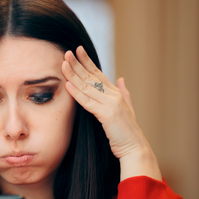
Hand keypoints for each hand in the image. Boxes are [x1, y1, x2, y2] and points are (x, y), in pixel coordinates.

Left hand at [61, 46, 160, 180]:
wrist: (135, 148)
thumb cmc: (127, 132)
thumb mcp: (127, 108)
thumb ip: (124, 93)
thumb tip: (121, 78)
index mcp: (116, 93)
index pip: (98, 73)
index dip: (87, 61)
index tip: (77, 50)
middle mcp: (113, 95)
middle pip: (92, 76)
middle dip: (78, 64)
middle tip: (67, 52)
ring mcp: (111, 104)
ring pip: (88, 86)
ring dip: (74, 75)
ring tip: (63, 64)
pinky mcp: (107, 115)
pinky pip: (88, 102)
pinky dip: (77, 93)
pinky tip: (68, 85)